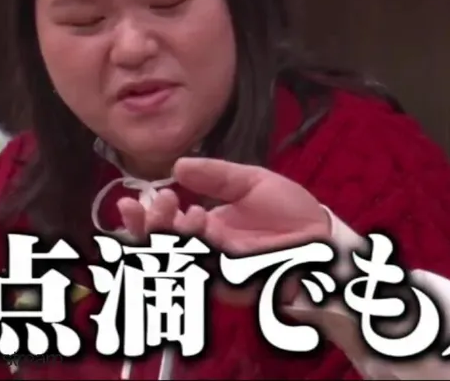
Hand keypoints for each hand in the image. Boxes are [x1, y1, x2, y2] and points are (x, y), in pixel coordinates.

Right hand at [116, 158, 330, 252]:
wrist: (321, 233)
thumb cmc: (288, 210)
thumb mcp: (251, 181)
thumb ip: (216, 175)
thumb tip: (179, 165)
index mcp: (205, 227)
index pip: (164, 226)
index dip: (142, 217)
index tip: (128, 200)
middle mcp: (205, 251)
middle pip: (162, 248)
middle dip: (151, 226)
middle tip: (160, 200)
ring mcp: (216, 268)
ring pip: (177, 259)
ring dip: (170, 232)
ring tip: (179, 205)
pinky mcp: (231, 282)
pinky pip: (203, 268)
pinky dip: (196, 245)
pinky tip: (199, 221)